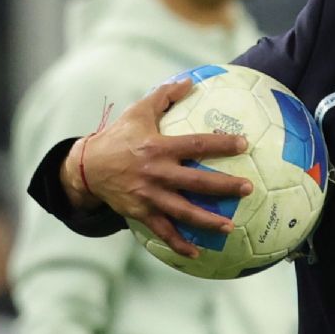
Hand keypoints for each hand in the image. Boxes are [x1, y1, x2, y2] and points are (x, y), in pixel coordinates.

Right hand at [60, 78, 251, 256]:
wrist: (86, 167)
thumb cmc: (119, 136)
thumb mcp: (138, 112)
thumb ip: (164, 96)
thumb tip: (189, 80)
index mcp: (158, 148)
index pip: (195, 144)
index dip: (220, 144)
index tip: (244, 144)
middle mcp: (155, 173)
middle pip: (195, 182)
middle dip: (223, 186)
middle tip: (248, 189)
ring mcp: (148, 196)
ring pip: (182, 211)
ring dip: (206, 221)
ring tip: (230, 227)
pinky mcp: (140, 213)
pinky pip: (162, 231)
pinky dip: (179, 243)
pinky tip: (197, 252)